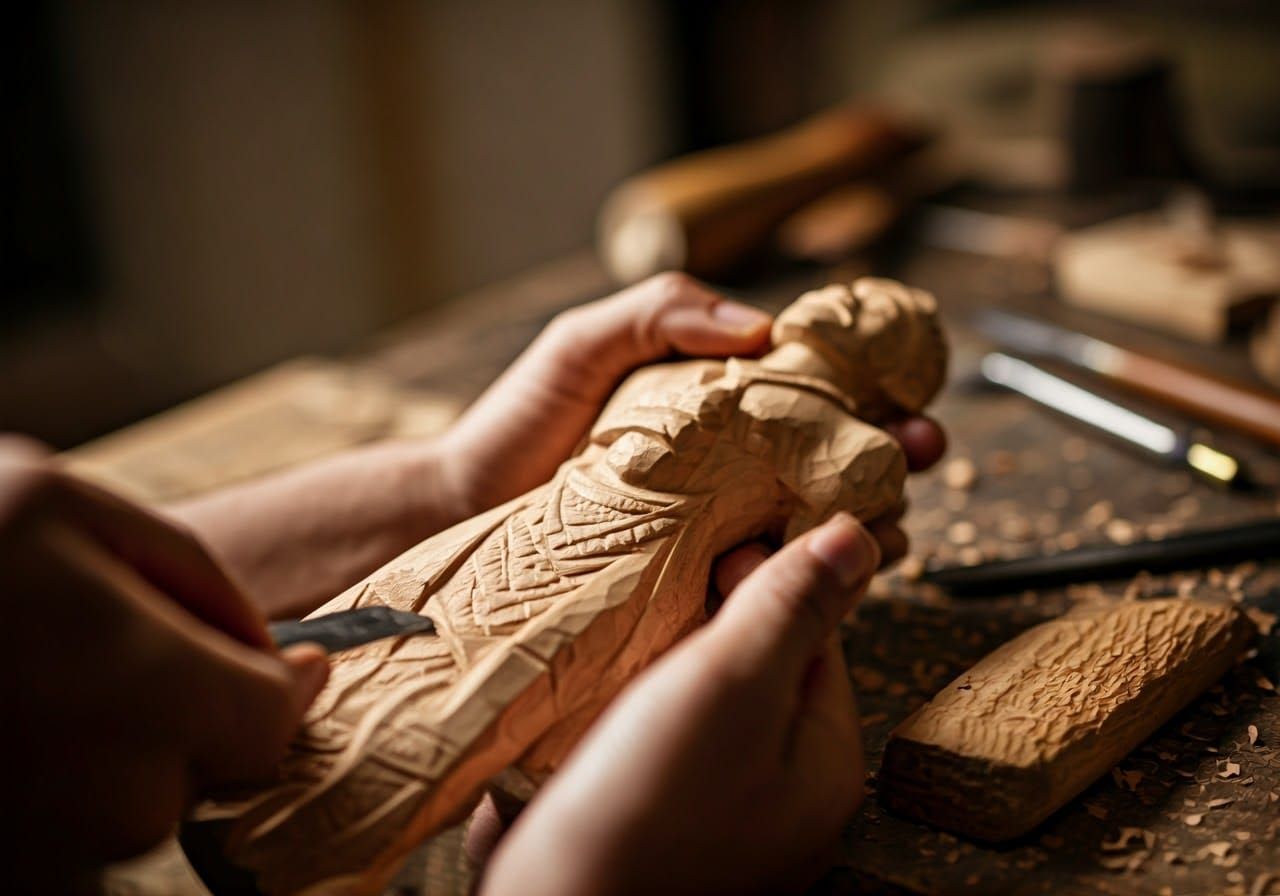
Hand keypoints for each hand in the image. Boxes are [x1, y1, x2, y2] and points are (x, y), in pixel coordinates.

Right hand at [0, 442, 329, 881]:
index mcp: (143, 693)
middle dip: (189, 707)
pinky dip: (58, 780)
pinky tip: (13, 720)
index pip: (270, 727)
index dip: (283, 686)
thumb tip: (282, 652)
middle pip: (203, 770)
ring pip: (133, 806)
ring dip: (118, 746)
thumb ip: (200, 583)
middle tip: (108, 640)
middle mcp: (100, 796)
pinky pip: (64, 833)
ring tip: (35, 675)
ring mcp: (36, 850)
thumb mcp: (70, 510)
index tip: (289, 658)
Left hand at [436, 272, 944, 531]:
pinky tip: (811, 562)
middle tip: (923, 449)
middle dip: (898, 457)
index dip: (877, 394)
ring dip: (867, 520)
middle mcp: (731, 470)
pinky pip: (770, 581)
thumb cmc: (519, 421)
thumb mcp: (584, 343)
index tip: (914, 395)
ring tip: (885, 513)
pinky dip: (806, 574)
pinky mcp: (698, 583)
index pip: (818, 398)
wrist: (462, 508)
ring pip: (821, 527)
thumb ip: (664, 313)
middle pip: (839, 463)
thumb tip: (763, 328)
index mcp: (718, 409)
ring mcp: (718, 528)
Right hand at [478, 514, 879, 895]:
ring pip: (694, 708)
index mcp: (823, 763)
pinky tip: (595, 704)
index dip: (767, 585)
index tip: (717, 553)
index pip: (813, 639)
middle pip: (753, 673)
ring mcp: (718, 818)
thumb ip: (791, 609)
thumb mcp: (731, 684)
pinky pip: (649, 749)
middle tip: (661, 592)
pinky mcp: (654, 828)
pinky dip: (624, 717)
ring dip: (659, 669)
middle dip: (707, 627)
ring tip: (622, 642)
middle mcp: (779, 798)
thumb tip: (853, 538)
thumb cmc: (647, 813)